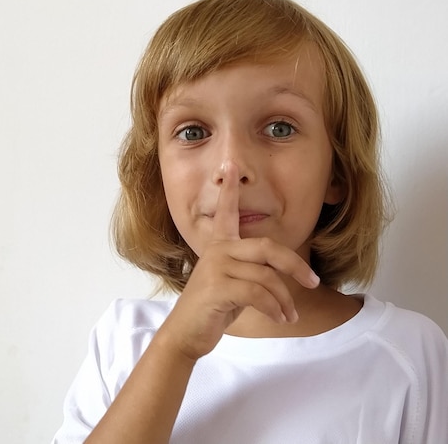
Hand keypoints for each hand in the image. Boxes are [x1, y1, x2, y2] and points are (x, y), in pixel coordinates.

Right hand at [157, 161, 319, 360]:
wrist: (186, 333)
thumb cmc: (213, 308)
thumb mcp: (233, 284)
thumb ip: (251, 270)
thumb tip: (282, 274)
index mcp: (220, 245)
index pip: (226, 213)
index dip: (229, 191)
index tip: (230, 165)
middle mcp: (218, 251)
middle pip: (268, 247)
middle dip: (295, 265)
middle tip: (313, 281)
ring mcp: (216, 267)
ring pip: (267, 276)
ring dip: (285, 299)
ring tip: (290, 315)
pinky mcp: (217, 287)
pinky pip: (259, 293)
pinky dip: (275, 308)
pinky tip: (280, 318)